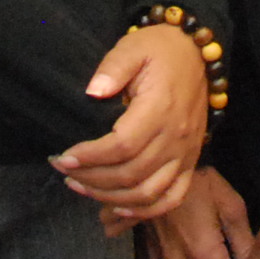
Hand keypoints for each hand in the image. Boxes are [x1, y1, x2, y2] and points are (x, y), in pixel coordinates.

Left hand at [52, 25, 208, 223]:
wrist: (197, 53)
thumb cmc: (160, 49)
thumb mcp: (133, 47)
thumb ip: (113, 67)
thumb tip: (92, 92)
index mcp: (160, 109)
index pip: (122, 146)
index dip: (90, 157)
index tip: (62, 157)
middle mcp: (175, 137)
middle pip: (131, 174)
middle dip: (91, 179)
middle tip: (63, 170)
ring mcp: (186, 153)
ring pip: (148, 193)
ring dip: (111, 198)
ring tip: (80, 187)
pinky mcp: (191, 161)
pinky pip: (172, 198)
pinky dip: (146, 211)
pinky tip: (120, 210)